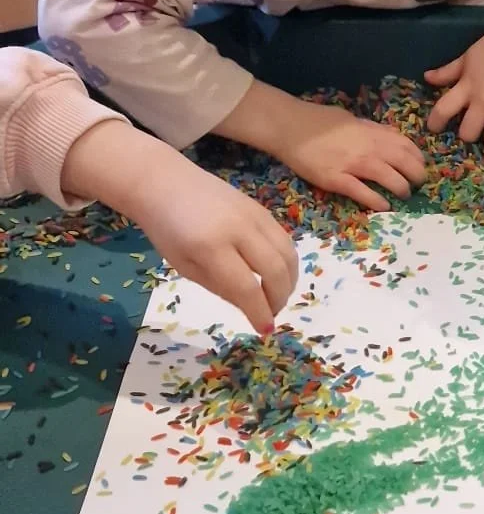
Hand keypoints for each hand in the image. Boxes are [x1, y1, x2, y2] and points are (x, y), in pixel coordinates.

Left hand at [63, 122, 298, 335]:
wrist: (164, 183)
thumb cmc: (167, 229)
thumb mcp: (184, 266)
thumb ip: (219, 287)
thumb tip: (250, 306)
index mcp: (211, 247)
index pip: (247, 288)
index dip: (260, 312)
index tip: (264, 330)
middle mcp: (239, 229)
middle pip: (275, 270)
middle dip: (278, 298)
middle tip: (272, 312)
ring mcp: (254, 215)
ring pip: (287, 254)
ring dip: (289, 280)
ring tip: (277, 295)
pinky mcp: (261, 208)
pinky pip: (284, 239)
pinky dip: (286, 261)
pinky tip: (277, 273)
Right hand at [217, 84, 425, 214]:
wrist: (287, 126)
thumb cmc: (317, 120)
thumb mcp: (350, 119)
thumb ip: (370, 130)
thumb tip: (387, 138)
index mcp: (370, 131)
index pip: (405, 145)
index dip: (418, 157)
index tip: (420, 165)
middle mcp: (366, 147)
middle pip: (404, 163)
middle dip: (416, 175)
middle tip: (418, 184)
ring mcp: (352, 164)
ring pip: (389, 178)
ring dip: (401, 189)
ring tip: (404, 194)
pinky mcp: (336, 179)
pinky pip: (363, 193)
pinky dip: (377, 201)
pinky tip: (384, 206)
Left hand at [426, 0, 483, 150]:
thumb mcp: (466, 58)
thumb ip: (447, 72)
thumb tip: (427, 78)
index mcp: (466, 87)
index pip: (443, 109)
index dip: (435, 123)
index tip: (435, 128)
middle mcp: (483, 100)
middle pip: (469, 132)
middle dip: (468, 137)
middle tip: (474, 132)